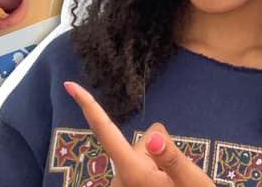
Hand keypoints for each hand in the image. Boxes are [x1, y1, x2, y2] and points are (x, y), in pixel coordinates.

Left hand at [64, 81, 212, 186]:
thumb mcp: (191, 180)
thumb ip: (171, 156)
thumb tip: (153, 134)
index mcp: (132, 172)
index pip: (106, 131)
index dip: (88, 106)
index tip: (69, 85)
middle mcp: (121, 178)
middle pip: (137, 146)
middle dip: (158, 149)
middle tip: (180, 173)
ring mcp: (123, 185)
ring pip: (141, 158)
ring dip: (158, 164)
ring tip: (175, 183)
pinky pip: (142, 169)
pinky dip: (156, 172)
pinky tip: (167, 184)